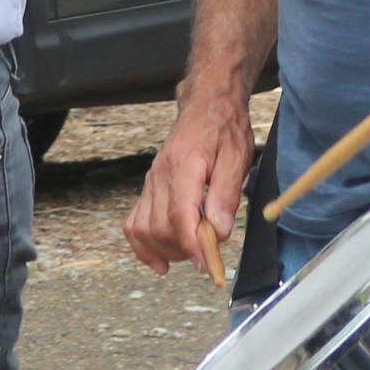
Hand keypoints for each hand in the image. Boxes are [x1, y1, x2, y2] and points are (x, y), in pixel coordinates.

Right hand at [126, 96, 255, 275]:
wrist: (207, 106)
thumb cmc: (224, 129)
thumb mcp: (237, 158)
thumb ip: (225, 195)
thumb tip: (219, 230)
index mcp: (184, 166)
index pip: (179, 215)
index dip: (192, 245)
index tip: (207, 264)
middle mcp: (160, 176)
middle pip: (160, 228)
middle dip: (183, 250)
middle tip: (209, 255)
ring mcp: (150, 182)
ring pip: (144, 230)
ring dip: (166, 251)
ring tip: (190, 254)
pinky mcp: (148, 188)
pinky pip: (133, 223)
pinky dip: (143, 247)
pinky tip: (160, 261)